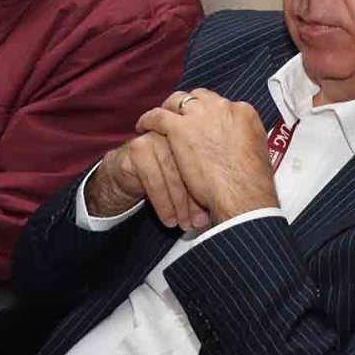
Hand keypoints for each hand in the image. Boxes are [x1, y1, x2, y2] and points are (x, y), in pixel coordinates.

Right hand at [85, 132, 209, 229]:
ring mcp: (155, 137)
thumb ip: (206, 182)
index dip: (211, 188)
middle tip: (200, 222)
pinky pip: (154, 179)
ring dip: (180, 204)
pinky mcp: (138, 148)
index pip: (206, 160)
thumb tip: (228, 207)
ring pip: (174, 174)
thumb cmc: (165, 175)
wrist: (127, 172)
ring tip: (185, 224)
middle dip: (196, 199)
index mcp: (194, 132)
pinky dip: (163, 203)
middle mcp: (176, 130)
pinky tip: (168, 219)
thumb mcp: (189, 178)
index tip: (213, 212)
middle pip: (192, 166)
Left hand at [135, 90, 279, 225]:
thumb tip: (235, 144)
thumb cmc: (252, 184)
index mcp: (243, 112)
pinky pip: (158, 116)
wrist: (242, 195)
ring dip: (168, 109)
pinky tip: (143, 126)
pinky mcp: (180, 128)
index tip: (201, 122)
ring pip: (177, 101)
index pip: (219, 104)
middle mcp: (222, 107)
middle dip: (188, 107)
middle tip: (180, 119)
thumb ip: (243, 140)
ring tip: (160, 120)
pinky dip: (149, 119)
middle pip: (198, 98)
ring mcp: (200, 116)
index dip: (207, 113)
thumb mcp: (257, 153)